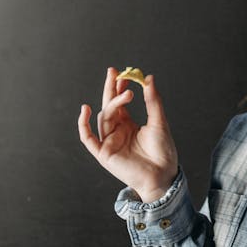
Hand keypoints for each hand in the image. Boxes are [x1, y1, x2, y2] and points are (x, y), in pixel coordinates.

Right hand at [78, 67, 178, 201]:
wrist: (163, 175)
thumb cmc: (163, 152)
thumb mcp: (159, 122)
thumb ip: (153, 101)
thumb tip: (149, 78)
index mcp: (127, 124)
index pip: (119, 102)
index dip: (119, 87)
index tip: (124, 72)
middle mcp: (116, 131)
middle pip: (109, 106)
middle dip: (110, 88)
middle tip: (114, 72)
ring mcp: (109, 141)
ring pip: (104, 118)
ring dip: (113, 103)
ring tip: (127, 93)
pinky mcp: (103, 154)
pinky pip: (88, 138)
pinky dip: (83, 125)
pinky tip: (86, 110)